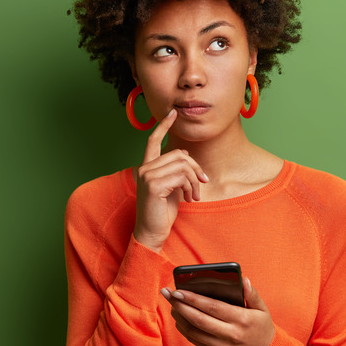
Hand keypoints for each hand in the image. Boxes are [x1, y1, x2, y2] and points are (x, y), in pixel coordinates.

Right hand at [133, 109, 208, 251]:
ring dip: (194, 181)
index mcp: (147, 167)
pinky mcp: (153, 184)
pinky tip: (189, 199)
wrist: (153, 232)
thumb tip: (188, 158)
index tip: (173, 113)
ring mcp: (147, 175)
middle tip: (201, 185)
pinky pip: (181, 177)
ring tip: (194, 195)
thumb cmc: (162, 212)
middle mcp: (144, 168)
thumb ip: (176, 172)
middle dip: (196, 169)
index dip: (163, 126)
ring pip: (183, 165)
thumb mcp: (172, 188)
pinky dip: (190, 187)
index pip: (153, 140)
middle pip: (179, 154)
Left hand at [160, 278, 274, 345]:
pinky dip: (185, 329)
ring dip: (180, 318)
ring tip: (172, 305)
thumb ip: (252, 294)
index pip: (213, 307)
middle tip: (168, 294)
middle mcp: (230, 334)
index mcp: (242, 319)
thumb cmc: (262, 328)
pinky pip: (196, 341)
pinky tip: (180, 319)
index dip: (194, 299)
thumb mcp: (262, 309)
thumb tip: (243, 280)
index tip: (179, 290)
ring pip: (194, 332)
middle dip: (181, 306)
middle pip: (199, 319)